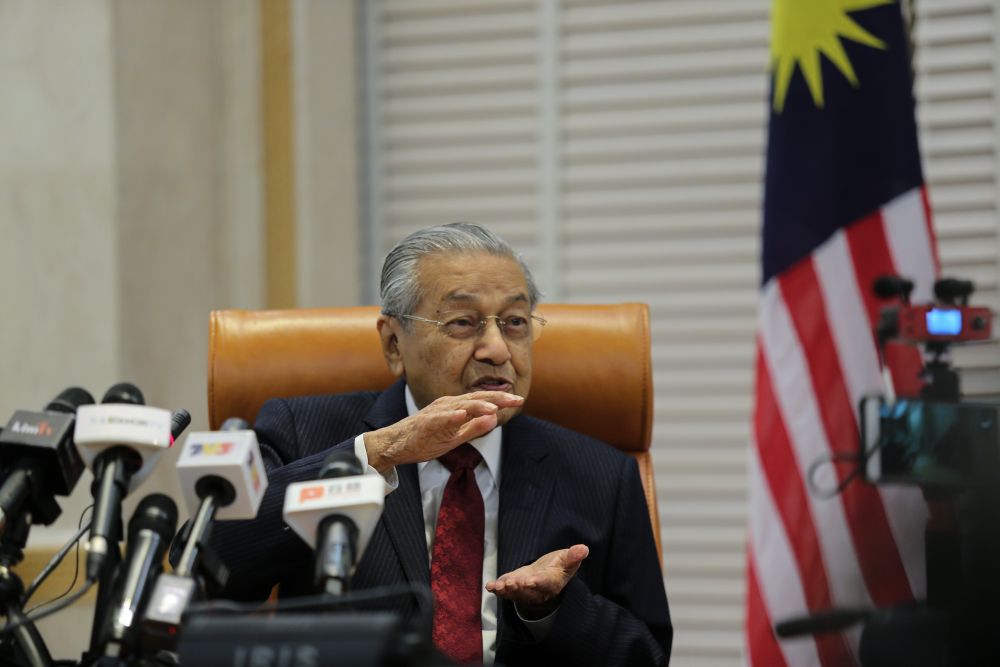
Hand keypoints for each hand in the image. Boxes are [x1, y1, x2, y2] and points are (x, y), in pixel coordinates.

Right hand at [363, 391, 522, 472]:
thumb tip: (494, 420)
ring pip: (460, 406)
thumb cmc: (424, 439)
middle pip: (475, 399)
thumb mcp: (454, 437)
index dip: (501, 401)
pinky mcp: (424, 424)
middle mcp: (447, 405)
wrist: (395, 444)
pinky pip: (439, 419)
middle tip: (516, 400)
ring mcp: (435, 413)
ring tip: (494, 407)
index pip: (482, 402)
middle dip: (496, 399)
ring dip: (477, 406)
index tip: (520, 401)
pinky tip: (462, 415)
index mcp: (455, 407)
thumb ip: (473, 428)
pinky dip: (451, 416)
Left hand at [486, 544, 588, 615]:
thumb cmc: (558, 566)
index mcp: (552, 581)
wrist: (547, 575)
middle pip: (528, 591)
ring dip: (507, 590)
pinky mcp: (514, 589)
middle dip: (519, 587)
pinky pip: (506, 591)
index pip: (547, 583)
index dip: (539, 582)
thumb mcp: (567, 559)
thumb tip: (584, 548)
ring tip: (499, 586)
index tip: (532, 580)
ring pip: (515, 593)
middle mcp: (538, 590)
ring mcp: (525, 591)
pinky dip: (498, 589)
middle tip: (511, 583)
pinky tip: (490, 586)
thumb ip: (573, 556)